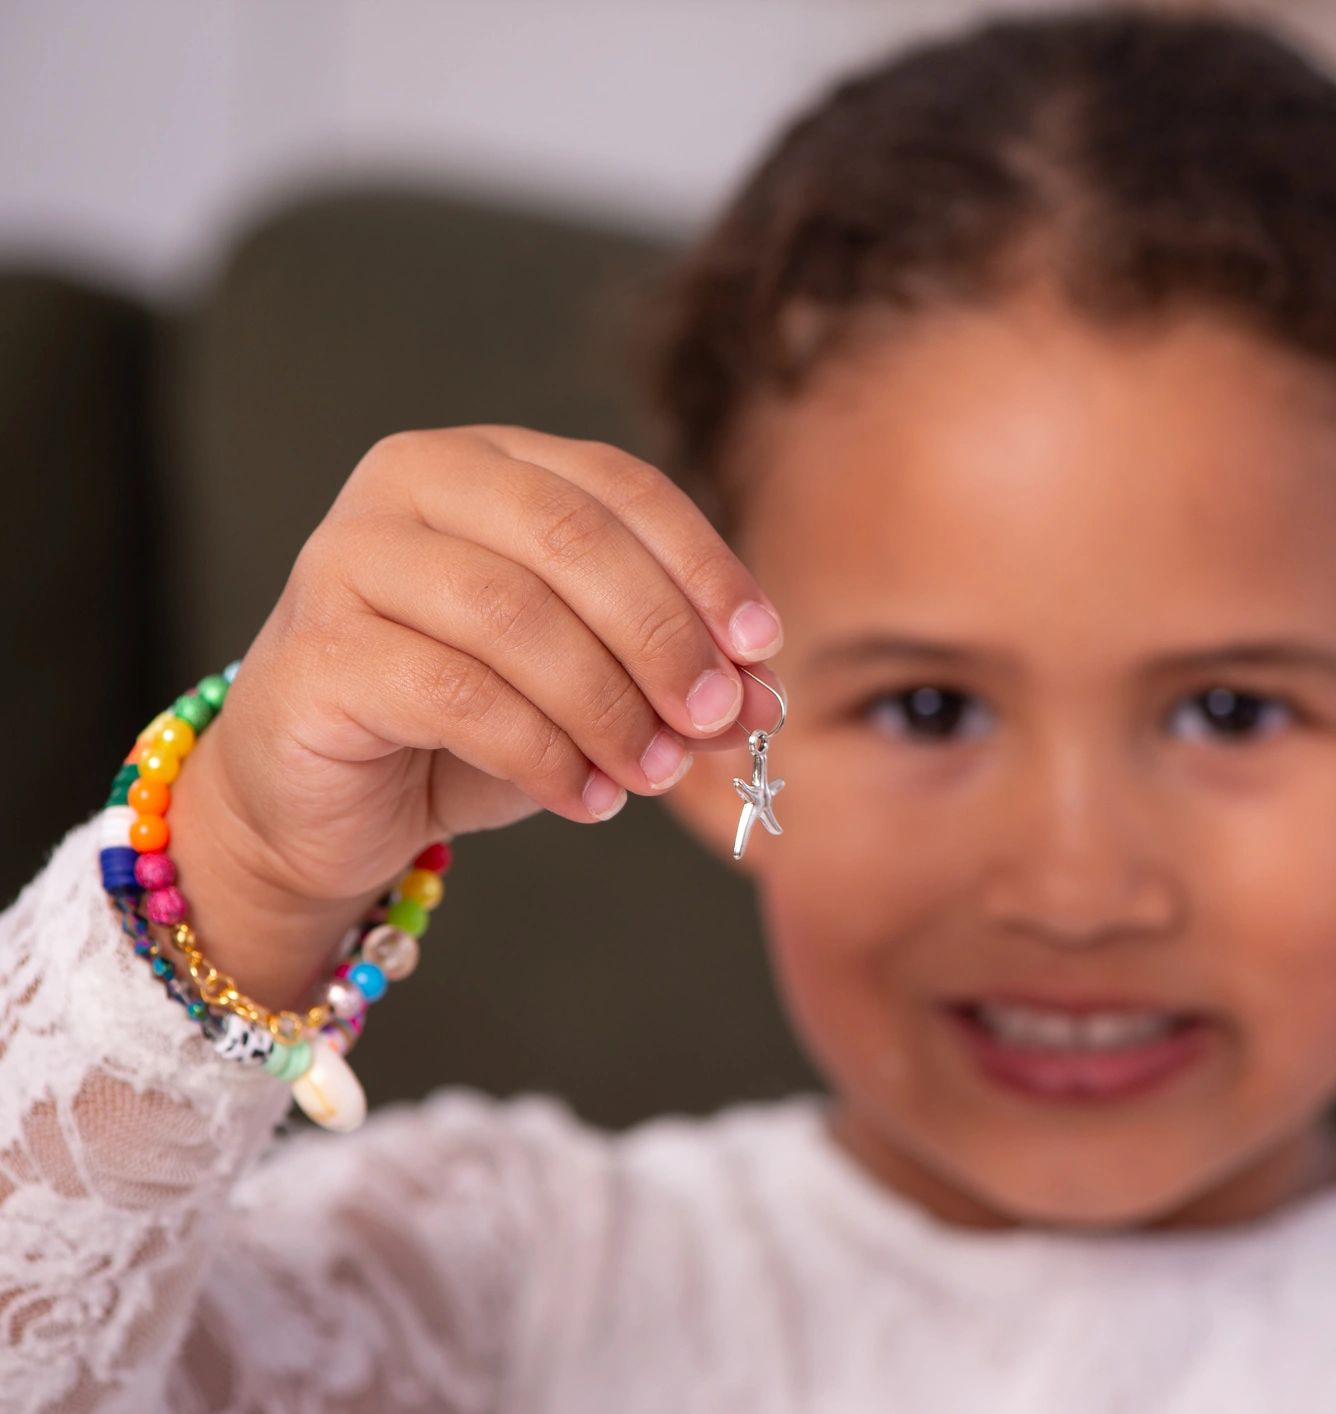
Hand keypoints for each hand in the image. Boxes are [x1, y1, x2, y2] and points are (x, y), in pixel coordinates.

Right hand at [167, 426, 784, 1001]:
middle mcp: (411, 484)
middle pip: (571, 539)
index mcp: (488, 460)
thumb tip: (762, 695)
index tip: (761, 647)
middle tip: (718, 718)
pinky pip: (457, 693)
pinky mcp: (318, 651)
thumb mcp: (588, 684)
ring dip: (608, 704)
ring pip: (514, 615)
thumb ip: (669, 674)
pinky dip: (543, 752)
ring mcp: (348, 559)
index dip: (702, 565)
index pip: (619, 486)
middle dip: (662, 636)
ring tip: (654, 772)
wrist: (322, 798)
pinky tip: (587, 798)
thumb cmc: (463, 721)